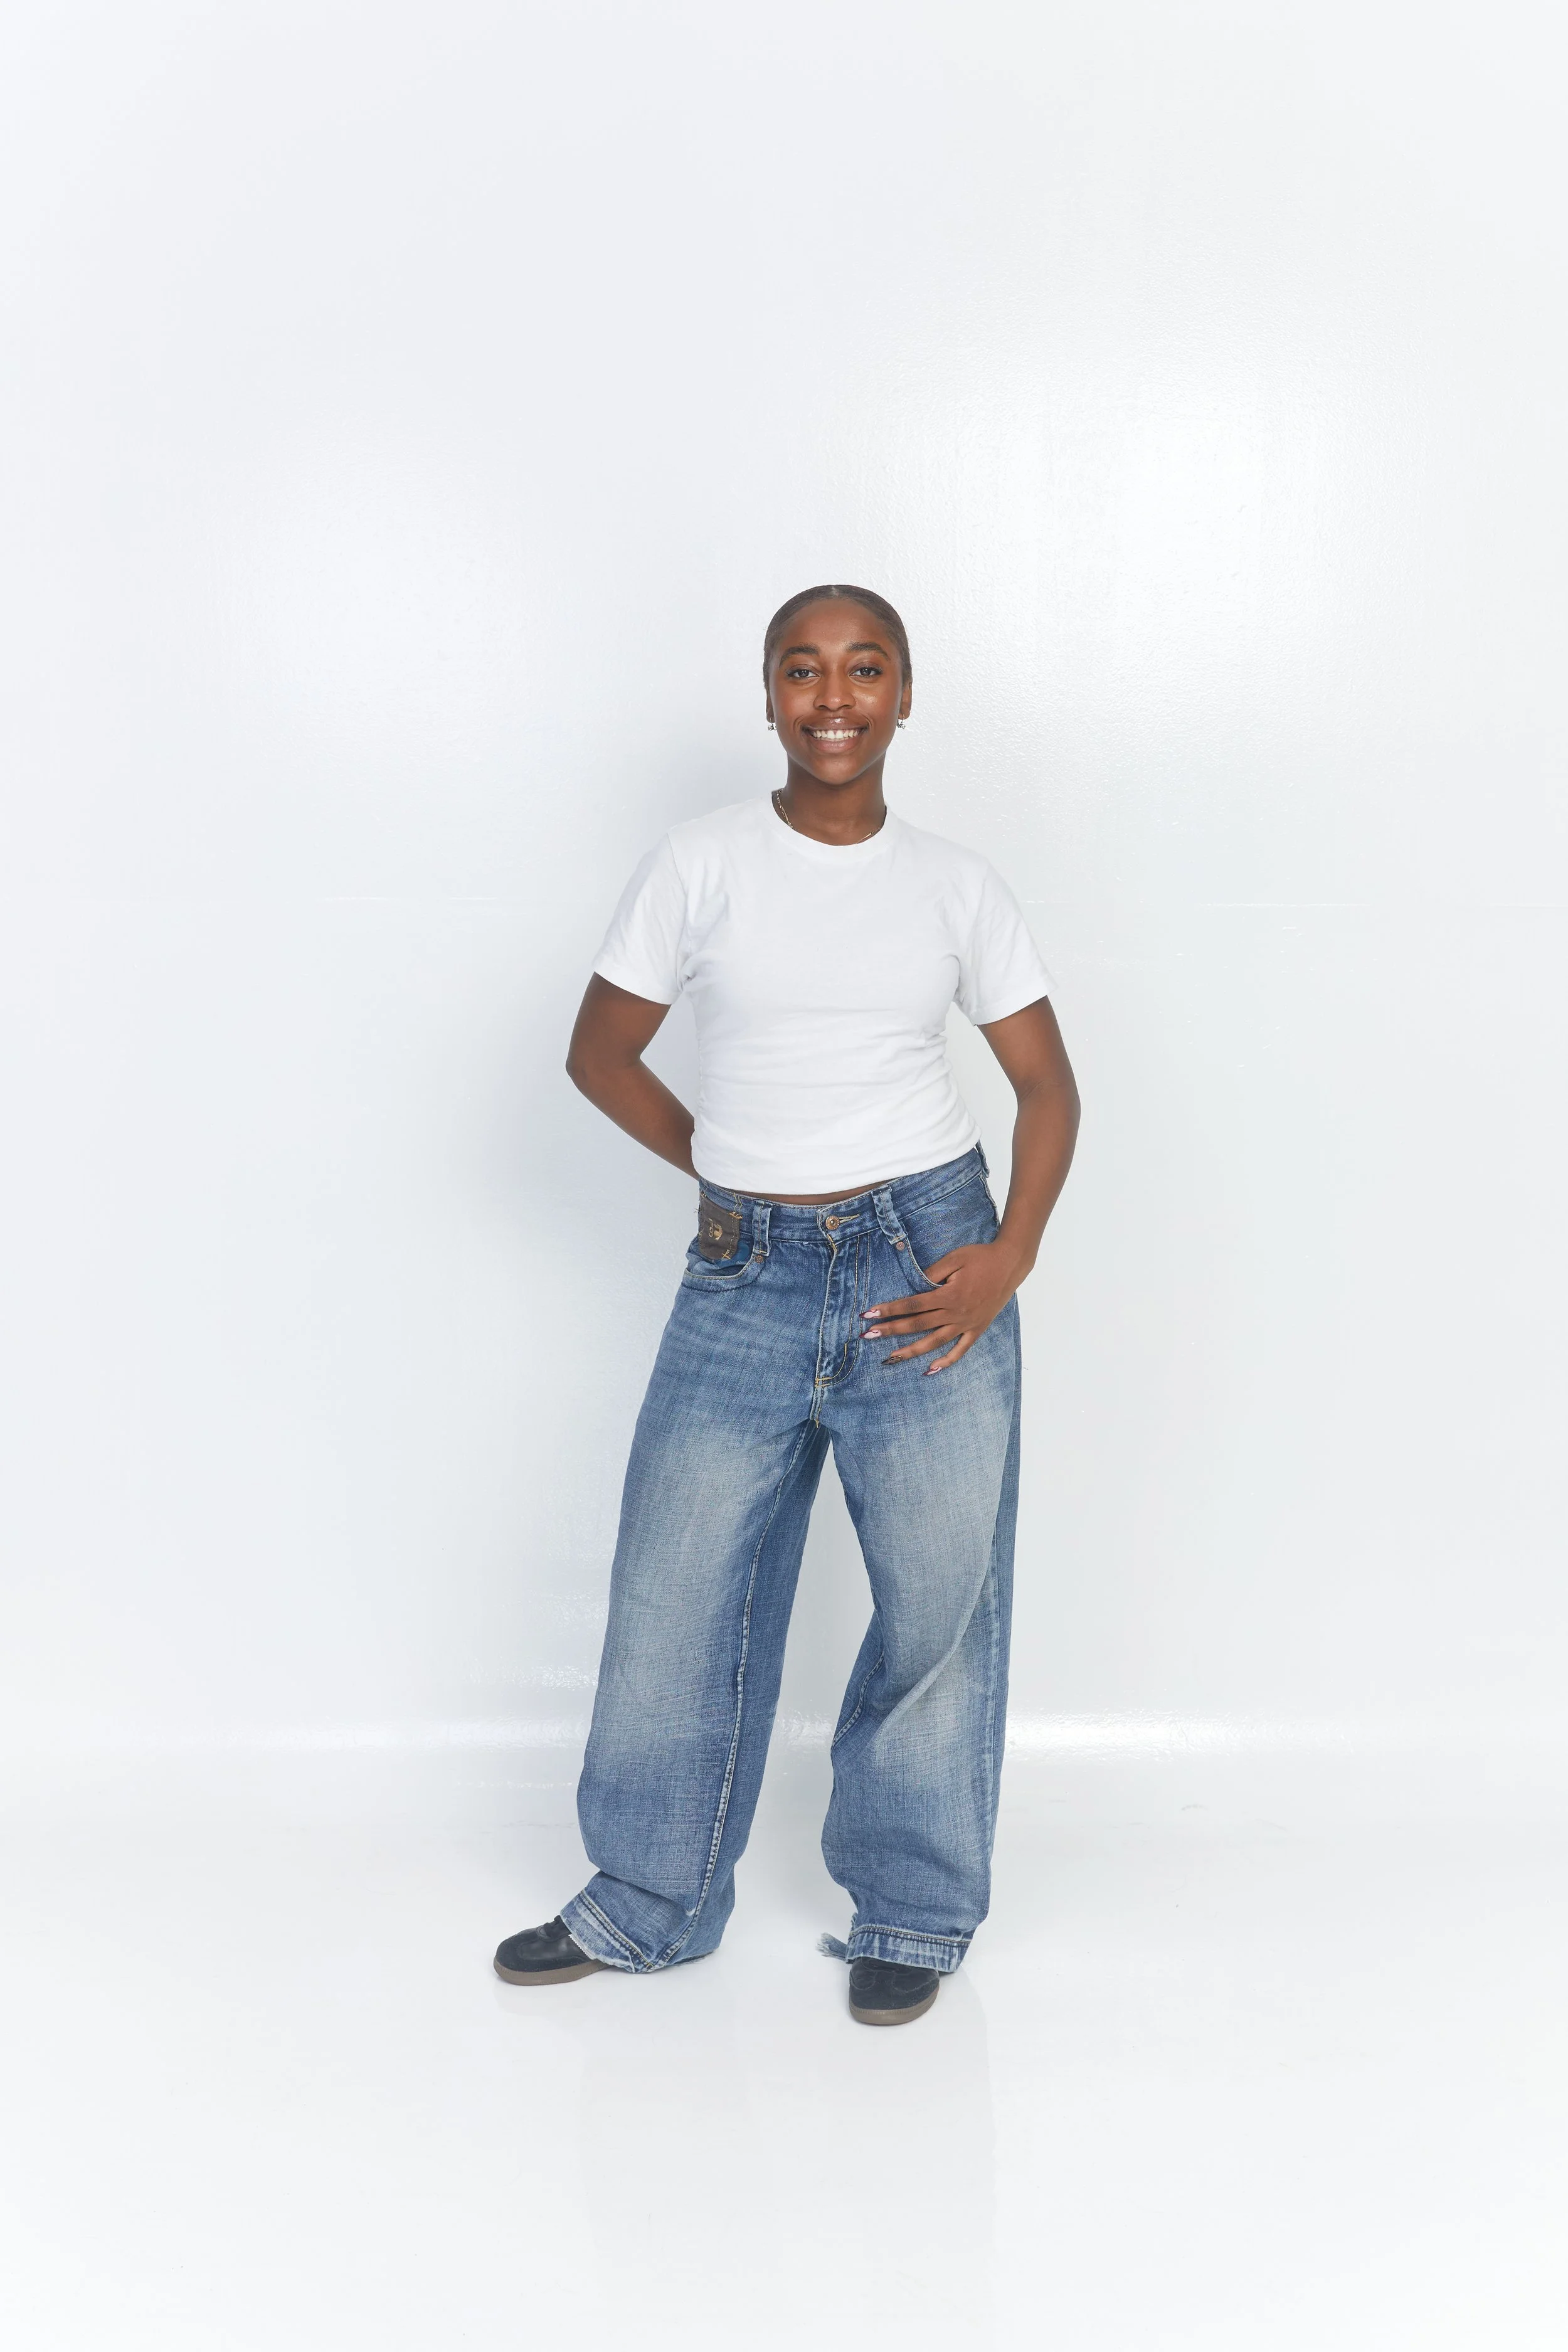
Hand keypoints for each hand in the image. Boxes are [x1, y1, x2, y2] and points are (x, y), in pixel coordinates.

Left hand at [861, 1239, 1028, 1374]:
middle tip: (868, 1335)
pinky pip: (960, 1350)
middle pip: (918, 1325)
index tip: (870, 1314)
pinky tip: (930, 1369)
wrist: (1010, 1264)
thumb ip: (932, 1272)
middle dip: (891, 1330)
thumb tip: (914, 1284)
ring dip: (912, 1350)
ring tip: (892, 1358)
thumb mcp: (954, 1258)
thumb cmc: (981, 1257)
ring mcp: (967, 1324)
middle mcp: (956, 1313)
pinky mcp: (977, 1329)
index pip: (912, 1305)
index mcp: (948, 1295)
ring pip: (935, 1342)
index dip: (890, 1309)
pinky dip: (946, 1361)